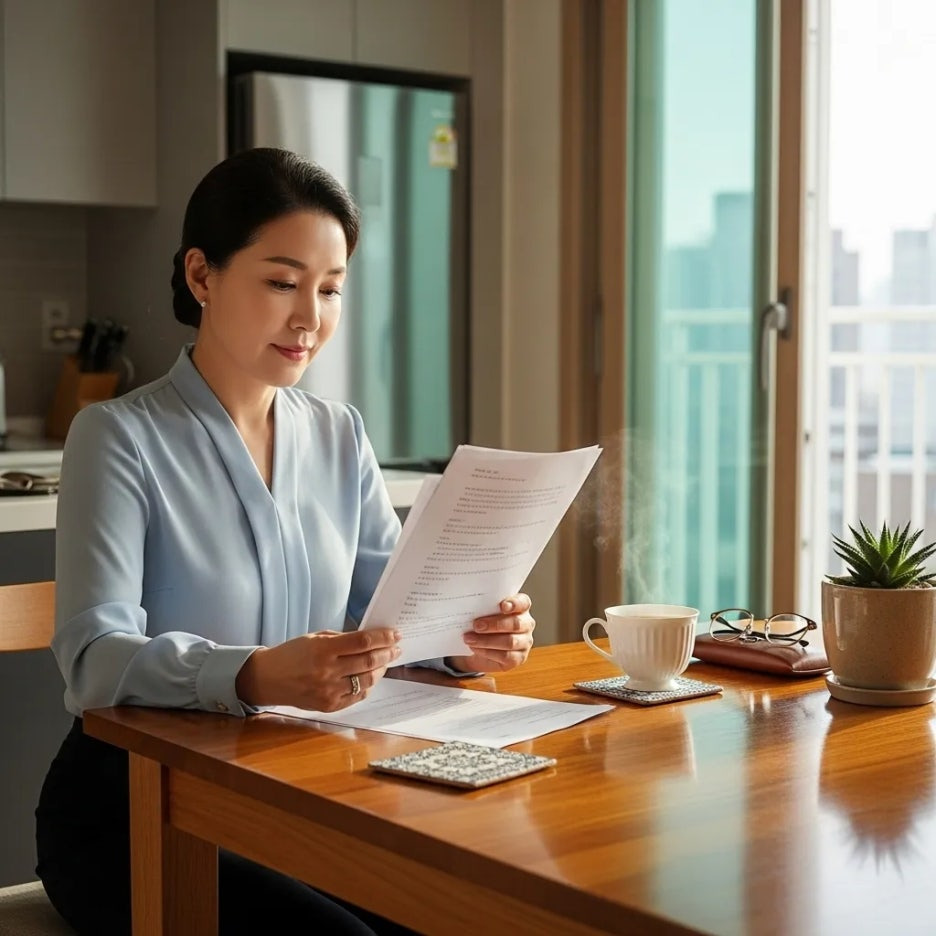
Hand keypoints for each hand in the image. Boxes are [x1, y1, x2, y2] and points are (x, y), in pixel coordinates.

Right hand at [235, 628, 400, 710]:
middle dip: (387, 653)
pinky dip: (367, 686)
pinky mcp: (329, 706)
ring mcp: (328, 691)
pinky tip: (371, 677)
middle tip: (396, 648)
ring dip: (380, 670)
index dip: (382, 637)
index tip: (395, 634)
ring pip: (366, 681)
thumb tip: (370, 639)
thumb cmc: (292, 654)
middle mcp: (327, 672)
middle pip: (368, 662)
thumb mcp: (315, 638)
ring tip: (386, 661)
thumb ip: (342, 639)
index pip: (362, 642)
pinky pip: (357, 696)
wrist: (267, 678)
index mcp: (323, 650)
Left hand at [447, 594, 534, 673]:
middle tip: (476, 625)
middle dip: (494, 624)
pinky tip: (475, 648)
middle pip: (516, 624)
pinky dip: (487, 652)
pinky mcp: (518, 658)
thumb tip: (471, 604)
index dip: (514, 604)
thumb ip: (484, 607)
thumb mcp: (484, 612)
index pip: (523, 603)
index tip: (502, 606)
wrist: (480, 648)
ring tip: (470, 639)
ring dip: (486, 641)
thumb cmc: (484, 625)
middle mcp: (526, 624)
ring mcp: (524, 642)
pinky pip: (505, 656)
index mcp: (521, 608)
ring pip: (510, 642)